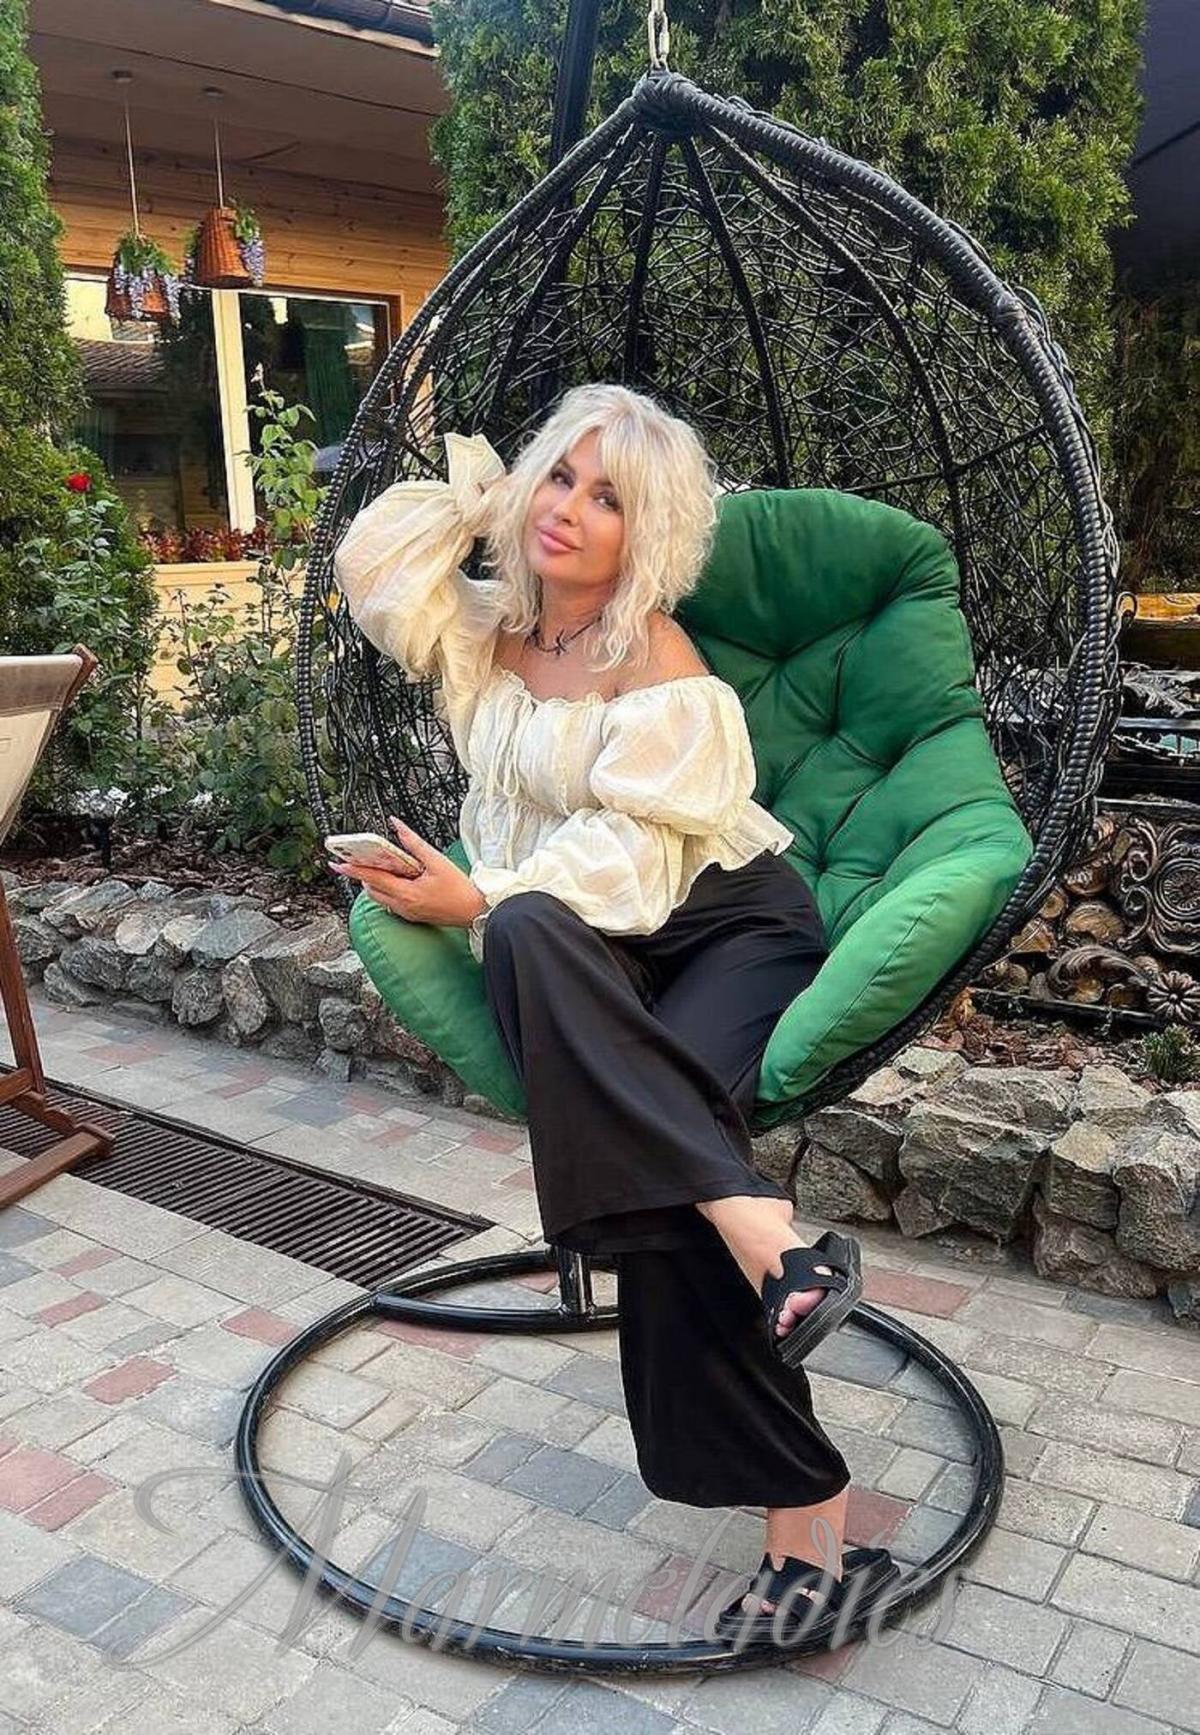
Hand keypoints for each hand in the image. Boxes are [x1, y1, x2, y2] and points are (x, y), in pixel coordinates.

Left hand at [328, 817, 486, 928]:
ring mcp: (406, 912)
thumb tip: (397, 826)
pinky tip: (397, 879)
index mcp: (406, 893)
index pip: (372, 878)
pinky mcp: (412, 915)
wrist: (474, 911)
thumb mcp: (436, 861)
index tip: (338, 863)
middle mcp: (402, 905)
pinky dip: (387, 890)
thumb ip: (413, 843)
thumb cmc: (459, 889)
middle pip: (372, 889)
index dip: (353, 870)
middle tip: (357, 860)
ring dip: (375, 883)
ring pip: (379, 897)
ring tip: (379, 867)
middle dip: (363, 875)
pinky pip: (390, 902)